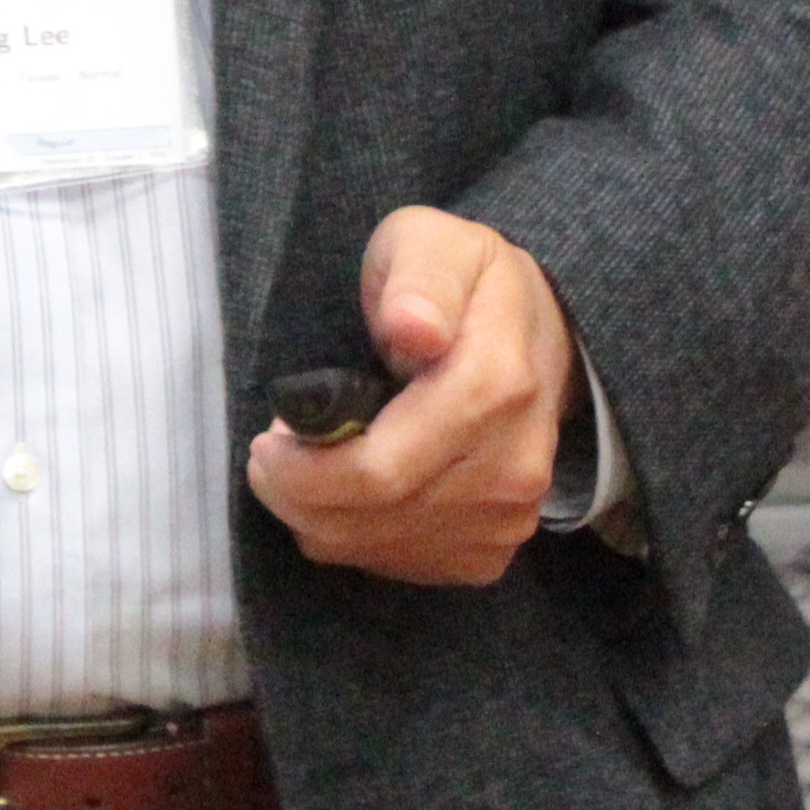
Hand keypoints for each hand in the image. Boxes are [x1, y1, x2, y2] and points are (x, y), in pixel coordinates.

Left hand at [243, 206, 574, 586]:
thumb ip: (419, 279)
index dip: (305, 471)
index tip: (268, 439)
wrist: (541, 334)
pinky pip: (402, 566)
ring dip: (322, 518)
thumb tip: (413, 330)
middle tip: (271, 456)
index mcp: (494, 387)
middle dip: (298, 496)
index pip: (379, 470)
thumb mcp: (434, 243)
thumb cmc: (465, 283)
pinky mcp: (494, 550)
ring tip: (310, 466)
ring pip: (380, 549)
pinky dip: (357, 537)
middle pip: (373, 518)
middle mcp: (511, 467)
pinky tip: (351, 493)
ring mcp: (509, 518)